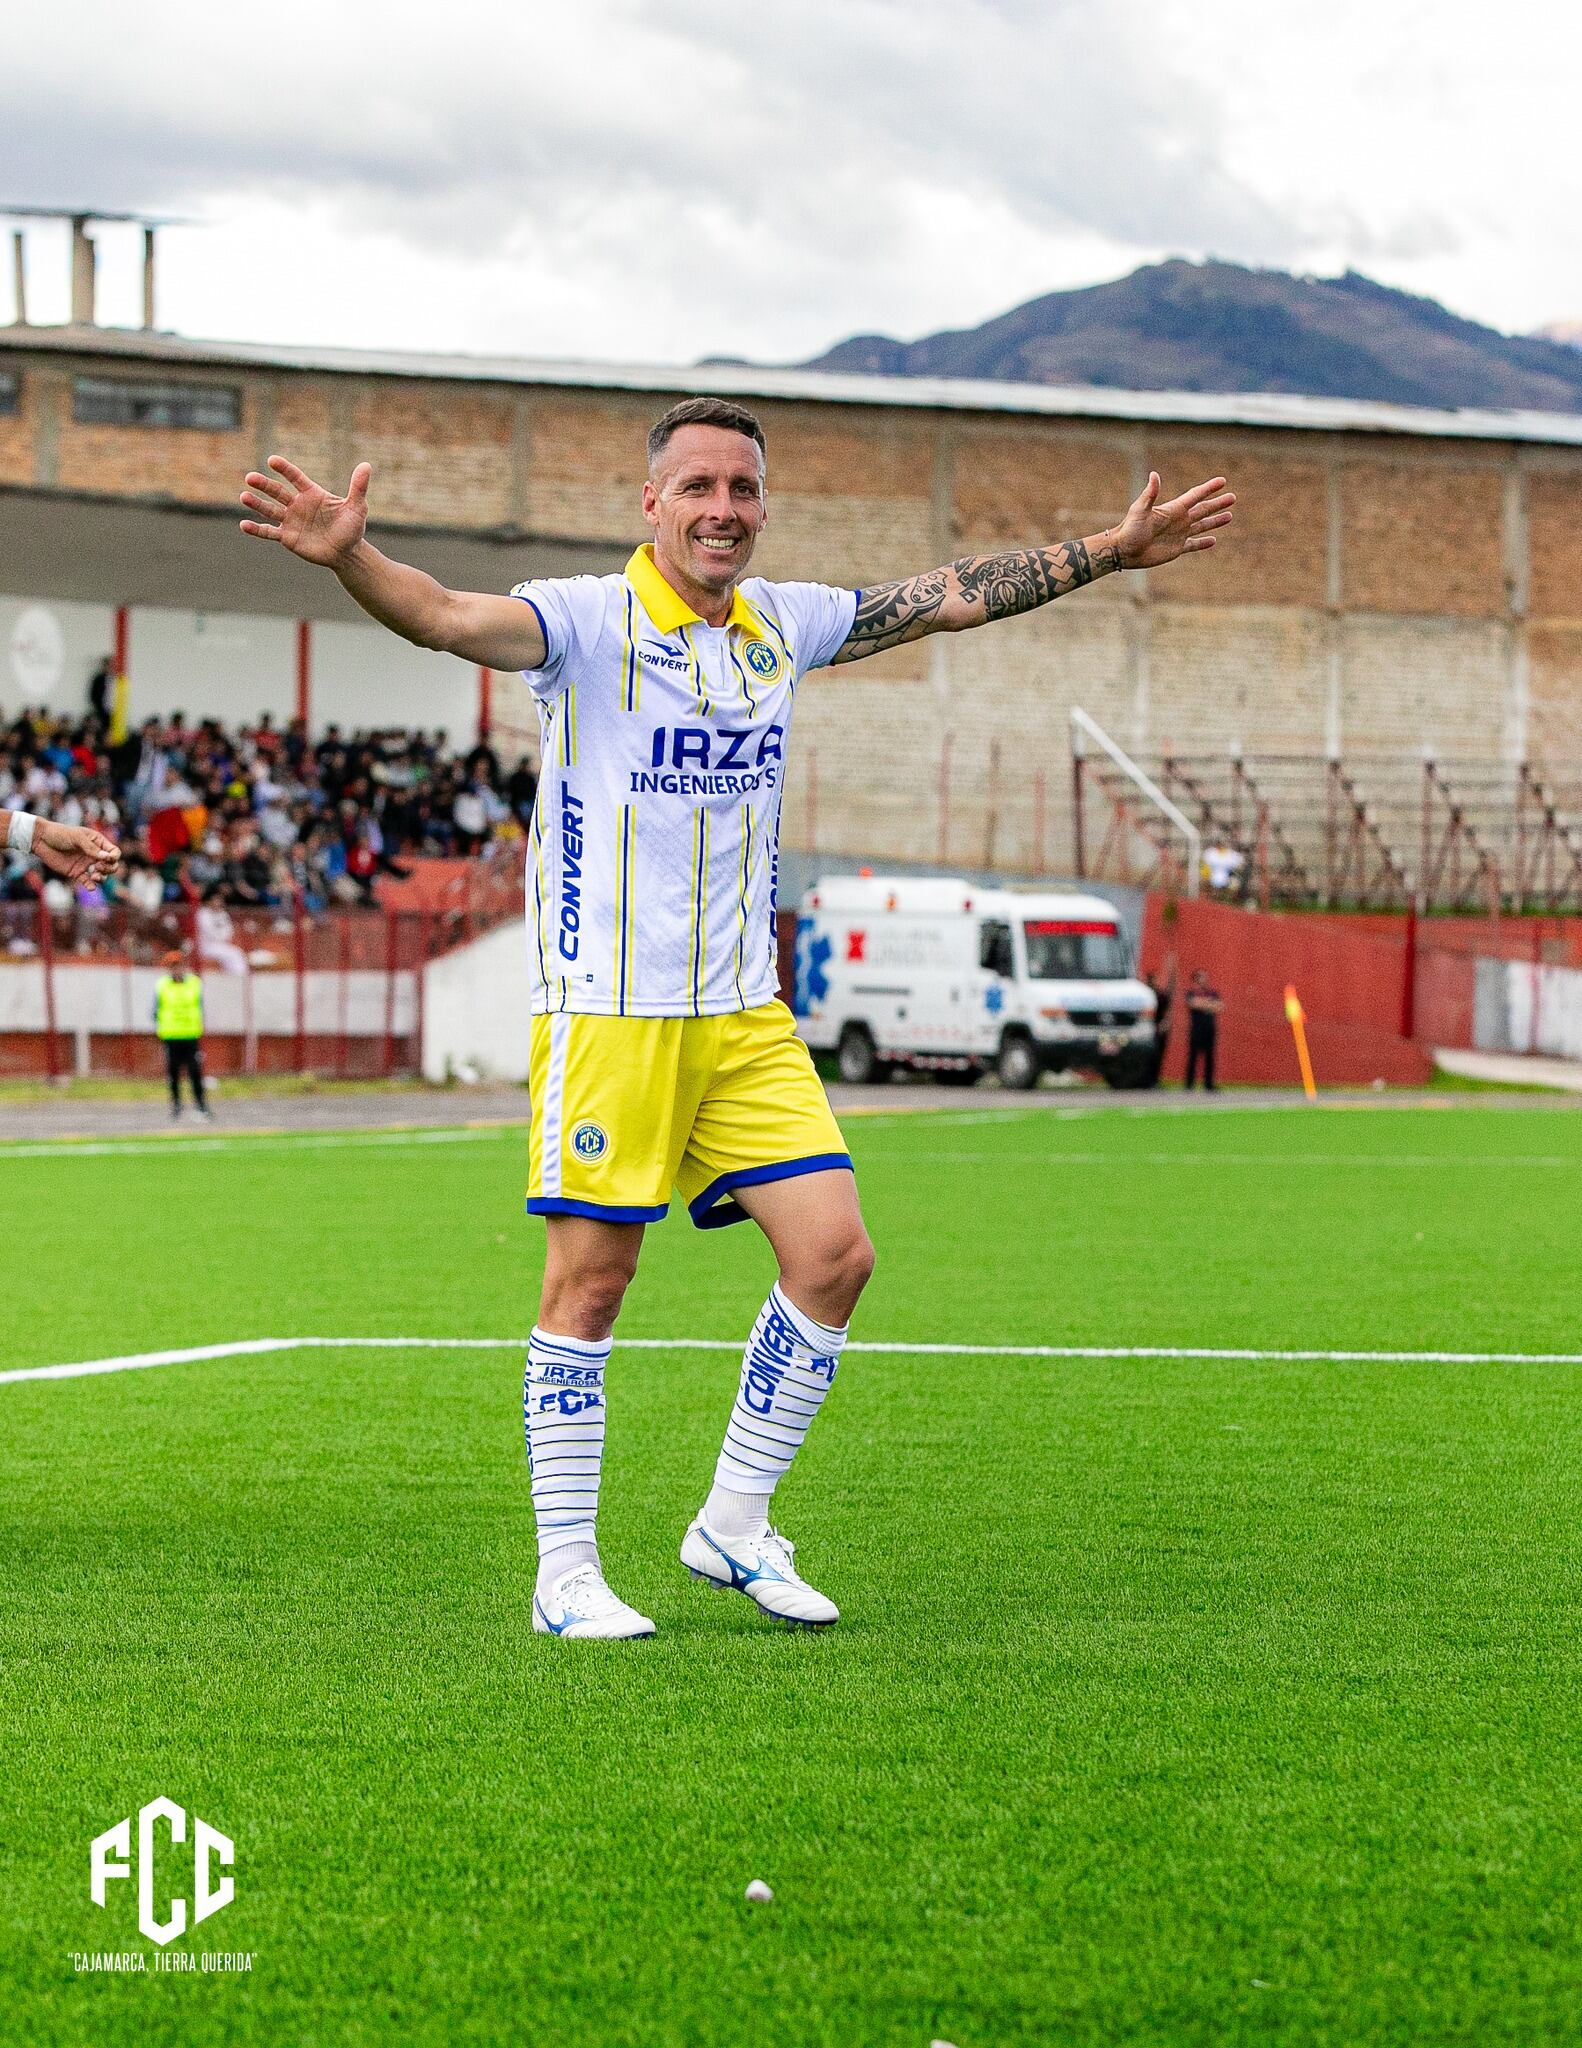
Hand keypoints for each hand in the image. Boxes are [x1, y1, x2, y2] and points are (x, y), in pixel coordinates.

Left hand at [34, 820, 120, 885]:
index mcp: (97, 842)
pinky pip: (87, 882)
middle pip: (111, 865)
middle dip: (109, 869)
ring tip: (94, 877)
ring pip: (102, 875)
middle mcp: (94, 854)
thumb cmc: (60, 834)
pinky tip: (90, 887)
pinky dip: (91, 886)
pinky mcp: (77, 873)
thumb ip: (91, 848)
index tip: (107, 859)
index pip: (114, 852)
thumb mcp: (77, 838)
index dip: (114, 857)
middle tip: (99, 868)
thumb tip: (107, 858)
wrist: (41, 840)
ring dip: (102, 878)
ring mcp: (86, 864)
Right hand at [239, 456, 371, 567]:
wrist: (347, 553)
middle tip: (250, 478)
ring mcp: (290, 520)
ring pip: (269, 510)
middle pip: (277, 491)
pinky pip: (269, 532)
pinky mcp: (287, 537)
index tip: (272, 461)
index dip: (284, 469)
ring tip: (244, 497)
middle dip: (264, 485)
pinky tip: (244, 525)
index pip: (295, 477)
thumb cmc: (352, 529)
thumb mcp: (357, 508)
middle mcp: (297, 504)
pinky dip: (256, 529)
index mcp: (312, 494)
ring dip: (256, 503)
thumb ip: (358, 487)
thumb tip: (367, 465)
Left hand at [1109, 472, 1234, 570]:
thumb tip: (1154, 474)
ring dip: (1216, 521)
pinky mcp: (1176, 549)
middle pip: (1203, 509)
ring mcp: (1178, 534)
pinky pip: (1193, 544)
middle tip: (1233, 497)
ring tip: (1230, 515)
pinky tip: (1214, 540)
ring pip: (1202, 526)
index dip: (1209, 488)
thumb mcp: (1140, 510)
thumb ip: (1150, 494)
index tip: (1222, 481)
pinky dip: (1203, 543)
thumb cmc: (1129, 529)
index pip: (1195, 496)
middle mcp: (1178, 520)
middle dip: (1218, 503)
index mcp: (1173, 509)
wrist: (1123, 551)